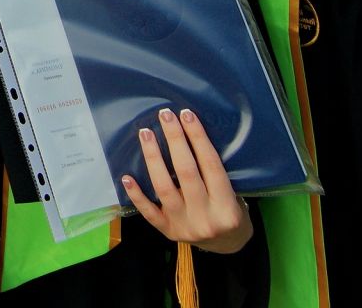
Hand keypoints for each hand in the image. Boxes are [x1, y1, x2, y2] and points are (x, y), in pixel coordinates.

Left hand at [120, 108, 252, 253]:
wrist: (229, 246)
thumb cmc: (231, 211)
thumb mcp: (234, 193)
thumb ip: (215, 172)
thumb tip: (191, 134)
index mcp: (226, 205)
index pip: (210, 164)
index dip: (197, 137)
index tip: (186, 114)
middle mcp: (204, 216)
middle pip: (186, 172)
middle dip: (175, 140)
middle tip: (165, 115)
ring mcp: (183, 226)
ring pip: (164, 188)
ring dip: (153, 158)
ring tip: (146, 133)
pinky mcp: (167, 232)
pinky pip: (148, 212)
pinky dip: (137, 194)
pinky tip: (127, 176)